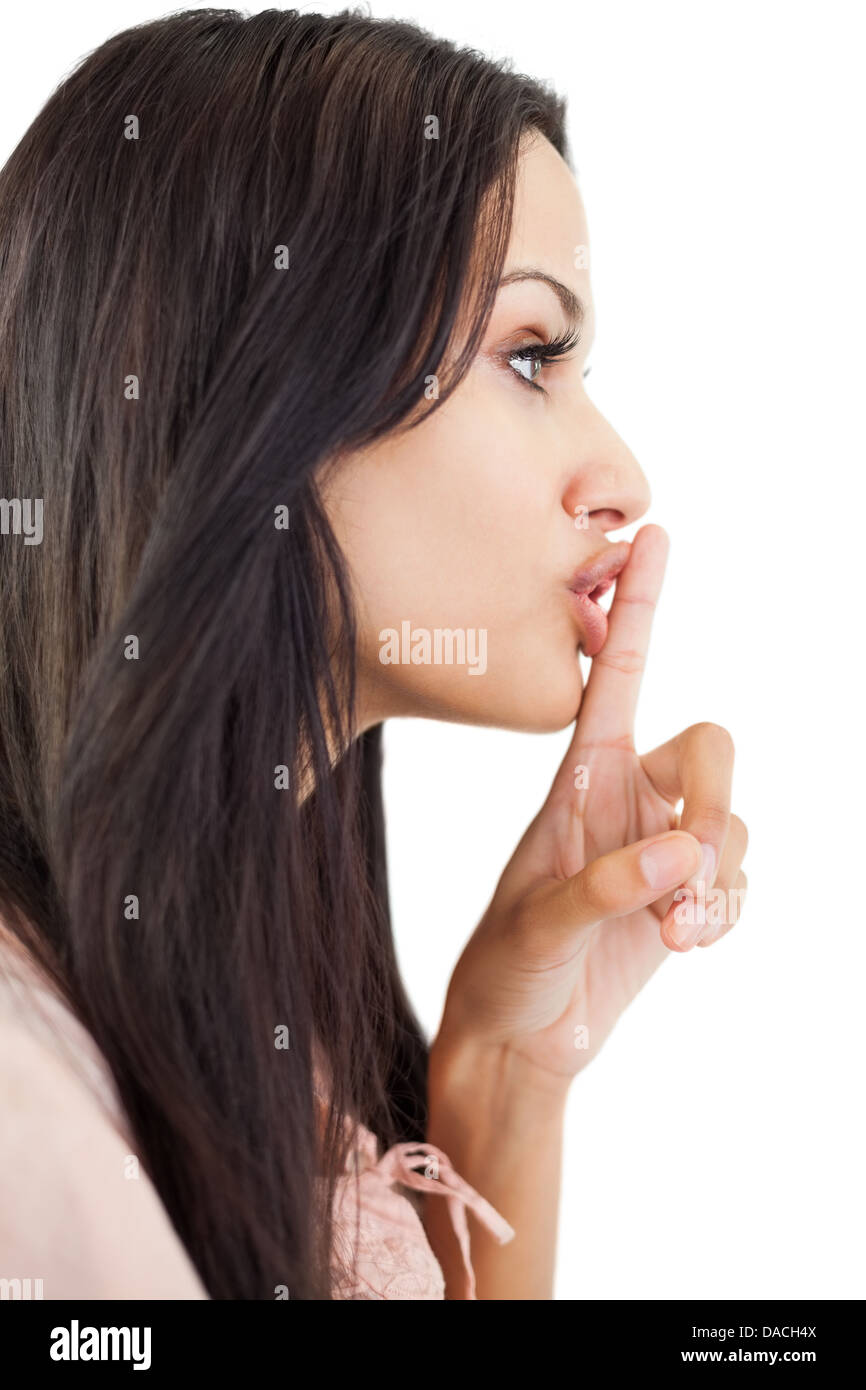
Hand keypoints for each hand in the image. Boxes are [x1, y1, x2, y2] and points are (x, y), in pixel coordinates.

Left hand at [433, 524, 747, 1084]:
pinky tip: (690, 942)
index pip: (619, 674)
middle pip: (712, 750)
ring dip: (722, 879)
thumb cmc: (505, 968)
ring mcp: (662, 845)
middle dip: (721, 807)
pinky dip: (728, 908)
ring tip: (679, 933)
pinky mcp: (688, 893)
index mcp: (580, 778)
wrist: (521, 1038)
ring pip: (735, 822)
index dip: (639, 605)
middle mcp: (629, 797)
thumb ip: (605, 887)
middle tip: (694, 879)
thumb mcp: (537, 925)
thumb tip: (684, 849)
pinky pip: (739, 876)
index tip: (655, 531)